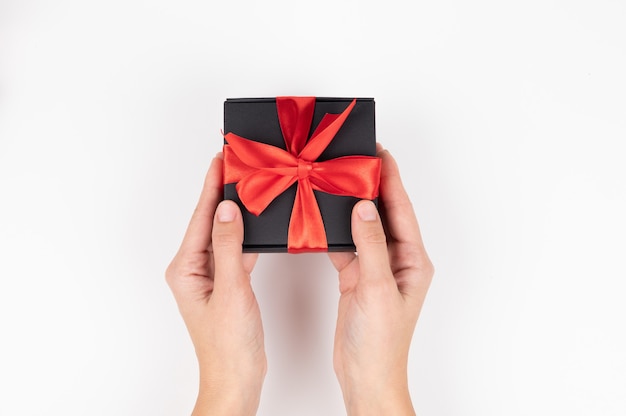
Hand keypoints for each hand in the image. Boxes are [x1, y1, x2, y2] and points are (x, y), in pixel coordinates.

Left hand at [166, 154, 265, 415]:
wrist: (236, 377)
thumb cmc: (229, 344)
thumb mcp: (231, 290)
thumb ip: (230, 247)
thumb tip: (228, 210)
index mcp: (186, 268)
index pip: (202, 217)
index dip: (212, 186)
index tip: (222, 159)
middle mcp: (193, 269)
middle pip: (209, 220)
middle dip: (222, 191)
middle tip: (236, 163)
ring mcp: (209, 276)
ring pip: (222, 233)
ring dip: (234, 210)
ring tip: (246, 184)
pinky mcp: (225, 283)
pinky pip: (233, 249)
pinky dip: (244, 234)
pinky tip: (254, 222)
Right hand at [328, 144, 433, 415]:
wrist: (366, 375)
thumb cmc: (381, 342)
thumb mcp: (377, 289)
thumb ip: (370, 245)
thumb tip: (363, 207)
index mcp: (412, 260)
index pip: (401, 209)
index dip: (390, 178)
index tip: (378, 153)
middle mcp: (397, 260)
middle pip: (383, 212)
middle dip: (369, 185)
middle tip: (353, 160)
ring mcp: (376, 269)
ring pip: (362, 227)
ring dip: (350, 206)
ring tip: (335, 180)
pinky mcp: (356, 278)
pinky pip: (345, 246)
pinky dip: (333, 231)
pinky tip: (322, 218)